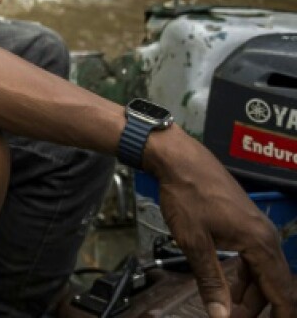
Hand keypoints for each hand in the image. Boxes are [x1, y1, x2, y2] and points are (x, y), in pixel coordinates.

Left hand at [150, 130, 294, 316]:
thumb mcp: (194, 243)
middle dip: (257, 309)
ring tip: (226, 309)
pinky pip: (252, 259)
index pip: (282, 293)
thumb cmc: (187, 194)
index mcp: (260, 244)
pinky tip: (226, 286)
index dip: (280, 315)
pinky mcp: (245, 225)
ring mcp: (257, 230)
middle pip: (273, 286)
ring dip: (248, 294)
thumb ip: (210, 282)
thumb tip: (220, 315)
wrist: (179, 160)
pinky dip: (242, 276)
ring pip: (261, 273)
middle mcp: (266, 237)